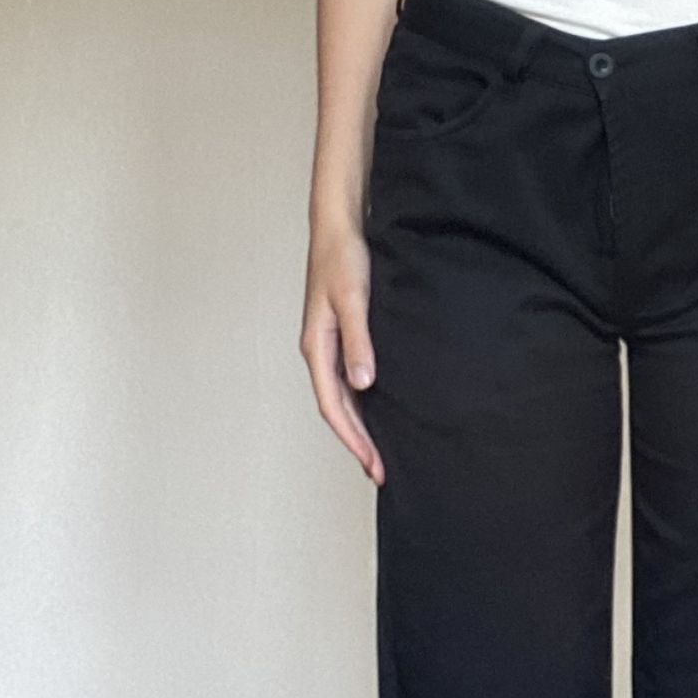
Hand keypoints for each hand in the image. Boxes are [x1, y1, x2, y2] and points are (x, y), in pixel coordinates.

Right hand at [299, 218, 385, 485]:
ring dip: (359, 424)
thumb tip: (363, 385)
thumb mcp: (354, 299)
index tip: (372, 463)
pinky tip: (380, 408)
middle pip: (335, 407)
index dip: (353, 438)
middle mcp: (319, 350)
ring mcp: (329, 343)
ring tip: (380, 452)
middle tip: (380, 471)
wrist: (339, 226)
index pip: (332, 405)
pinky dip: (362, 401)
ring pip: (341, 395)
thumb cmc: (343, 257)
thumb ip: (358, 341)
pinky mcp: (341, 333)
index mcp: (317, 346)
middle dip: (357, 441)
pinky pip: (348, 378)